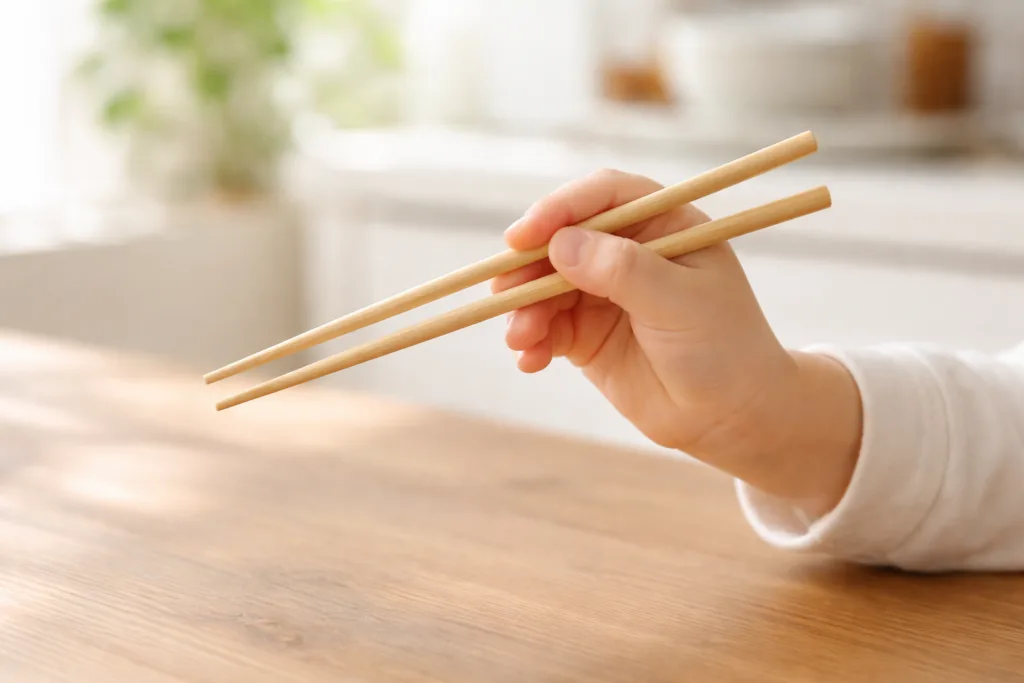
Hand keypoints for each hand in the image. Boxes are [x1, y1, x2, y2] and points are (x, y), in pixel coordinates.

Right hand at [494, 169, 862, 515]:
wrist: (731, 417)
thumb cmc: (724, 349)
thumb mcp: (679, 302)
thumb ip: (621, 271)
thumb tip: (561, 244)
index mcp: (662, 224)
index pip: (603, 197)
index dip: (559, 209)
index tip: (525, 237)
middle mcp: (628, 251)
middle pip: (562, 239)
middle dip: (529, 267)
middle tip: (505, 292)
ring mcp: (603, 292)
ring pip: (544, 285)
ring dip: (524, 310)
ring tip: (522, 340)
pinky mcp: (586, 334)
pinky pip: (545, 327)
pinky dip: (531, 340)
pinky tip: (530, 361)